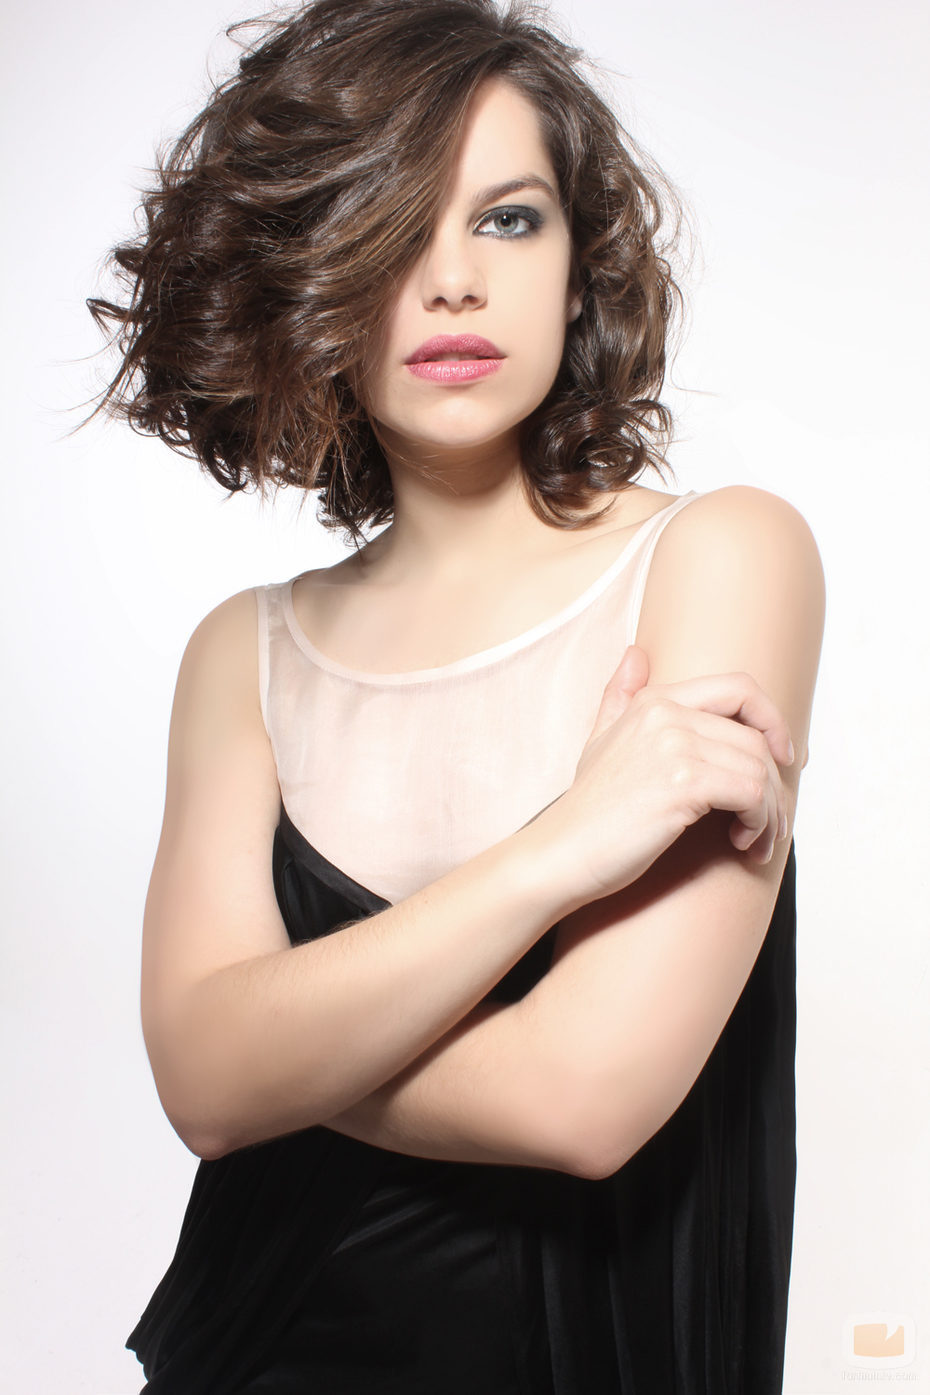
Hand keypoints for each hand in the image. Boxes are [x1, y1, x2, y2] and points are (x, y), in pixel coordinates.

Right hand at [535, 647, 793, 903]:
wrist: (562, 852)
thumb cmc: (587, 809)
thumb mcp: (599, 740)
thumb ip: (619, 696)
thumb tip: (635, 654)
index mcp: (654, 700)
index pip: (740, 688)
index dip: (772, 720)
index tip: (782, 758)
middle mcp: (666, 714)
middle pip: (756, 739)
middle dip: (774, 785)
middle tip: (771, 823)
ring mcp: (674, 746)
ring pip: (759, 770)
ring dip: (770, 812)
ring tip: (757, 840)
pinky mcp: (682, 784)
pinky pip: (751, 795)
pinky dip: (759, 823)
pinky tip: (742, 844)